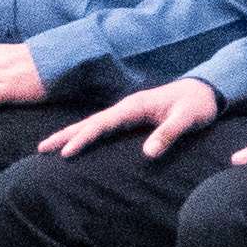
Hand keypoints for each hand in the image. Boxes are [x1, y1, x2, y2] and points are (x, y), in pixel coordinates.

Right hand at [49, 79, 222, 157]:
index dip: (83, 138)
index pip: (102, 124)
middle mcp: (126, 108)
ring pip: (92, 124)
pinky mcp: (130, 118)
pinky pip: (102, 127)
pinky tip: (77, 143)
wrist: (205, 92)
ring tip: (48, 147)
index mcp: (134, 106)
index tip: (66, 153)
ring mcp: (126, 112)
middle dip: (64, 135)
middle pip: (89, 122)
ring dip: (70, 135)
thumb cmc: (196, 106)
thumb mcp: (187, 119)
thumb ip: (168, 134)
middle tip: (41, 149)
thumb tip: (148, 154)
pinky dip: (85, 135)